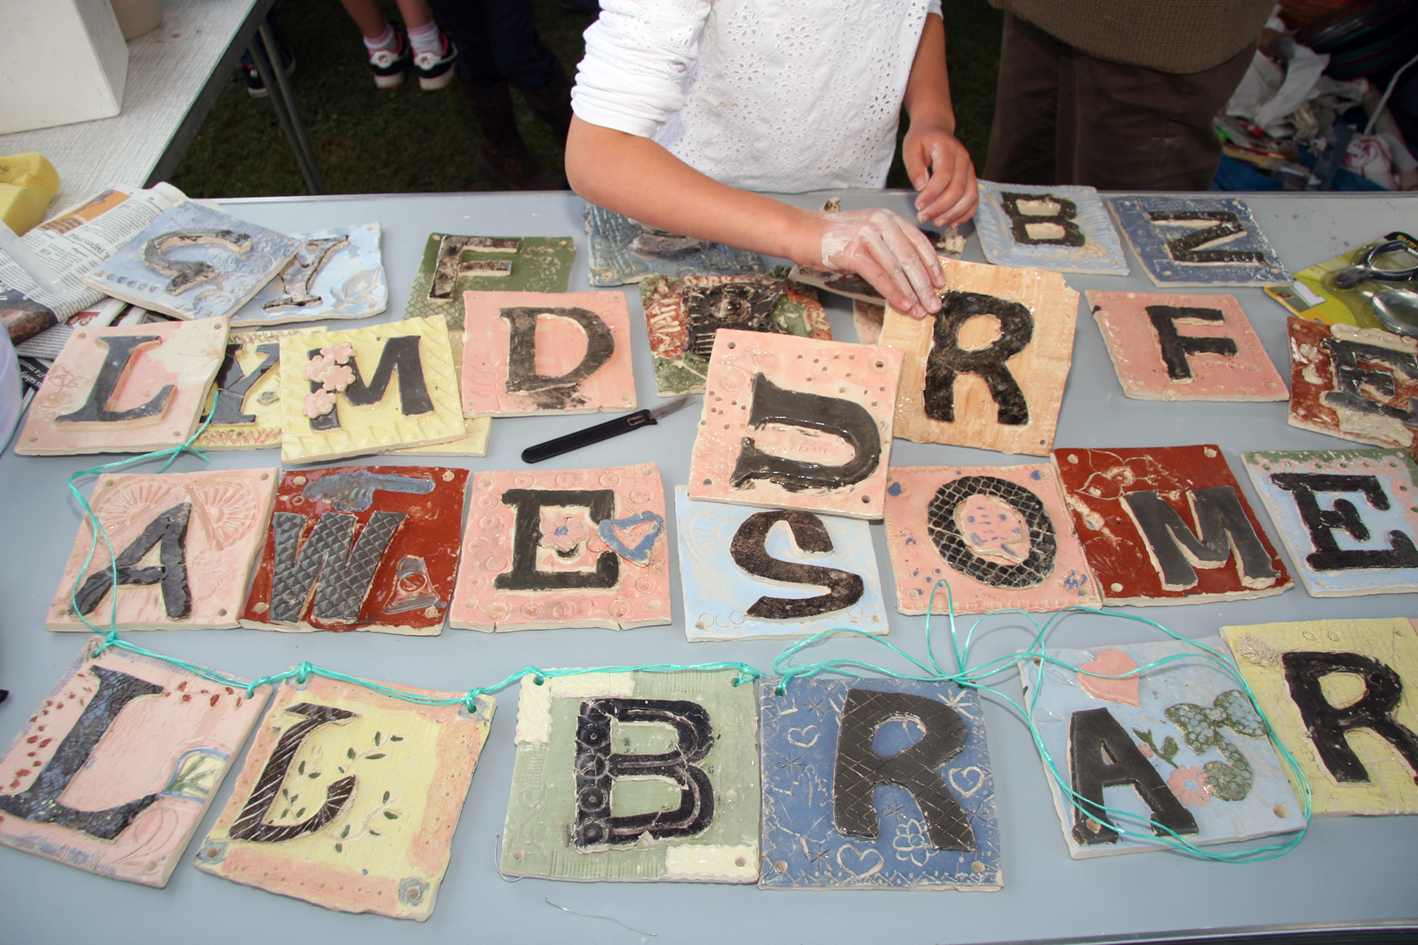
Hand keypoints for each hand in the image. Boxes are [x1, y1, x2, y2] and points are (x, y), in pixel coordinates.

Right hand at [803, 208, 943, 317]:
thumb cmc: (832, 237)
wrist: (801, 232)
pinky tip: (902, 305)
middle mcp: (880, 222)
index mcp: (888, 218)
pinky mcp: (853, 251)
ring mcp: (867, 235)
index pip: (919, 242)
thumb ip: (887, 245)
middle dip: (925, 285)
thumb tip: (909, 274)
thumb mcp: (866, 232)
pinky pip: (880, 276)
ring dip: (912, 293)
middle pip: (911, 258)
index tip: (940, 283)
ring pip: (897, 268)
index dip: (932, 265)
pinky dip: (893, 293)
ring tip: (920, 310)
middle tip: (934, 304)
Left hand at [903, 124, 977, 227]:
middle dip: (940, 207)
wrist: (936, 130)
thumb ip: (914, 166)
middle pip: (958, 188)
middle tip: (923, 217)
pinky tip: (952, 223)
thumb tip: (920, 186)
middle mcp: (963, 158)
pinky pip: (974, 199)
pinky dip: (965, 213)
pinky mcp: (971, 179)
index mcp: (948, 148)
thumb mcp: (911, 148)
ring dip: (953, 213)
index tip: (918, 205)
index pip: (944, 174)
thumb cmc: (922, 139)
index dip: (932, 193)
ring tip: (936, 222)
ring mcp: (970, 169)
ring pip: (969, 196)